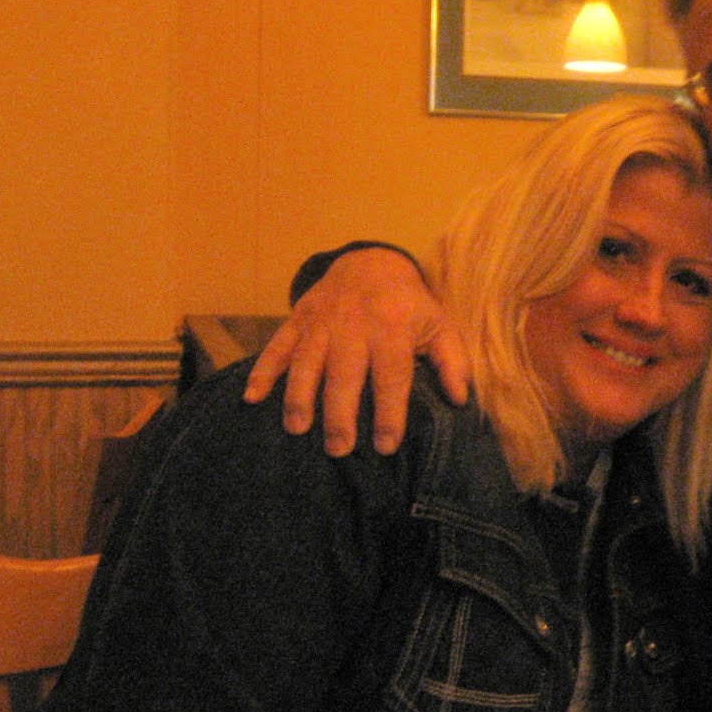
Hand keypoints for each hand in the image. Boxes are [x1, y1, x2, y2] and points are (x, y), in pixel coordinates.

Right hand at [242, 247, 470, 455]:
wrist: (371, 262)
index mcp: (392, 329)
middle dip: (340, 412)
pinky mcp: (298, 319)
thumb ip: (453, 361)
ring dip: (299, 395)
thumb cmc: (409, 305)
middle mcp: (354, 325)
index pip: (391, 375)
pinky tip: (251, 397)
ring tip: (297, 429)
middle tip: (339, 449)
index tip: (386, 446)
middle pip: (344, 373)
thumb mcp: (440, 325)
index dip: (389, 412)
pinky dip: (262, 370)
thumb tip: (460, 399)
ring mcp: (322, 322)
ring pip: (307, 361)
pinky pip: (276, 345)